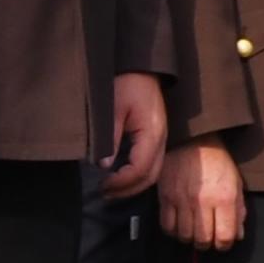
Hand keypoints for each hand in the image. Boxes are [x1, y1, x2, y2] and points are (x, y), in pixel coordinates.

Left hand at [100, 71, 167, 198]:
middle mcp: (160, 140)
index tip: (103, 184)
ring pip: (152, 173)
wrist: (141, 69)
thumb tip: (103, 165)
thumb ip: (110, 139)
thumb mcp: (113, 110)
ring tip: (110, 189)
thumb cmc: (126, 84)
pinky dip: (136, 175)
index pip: (140, 169)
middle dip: (127, 190)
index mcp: (152, 134)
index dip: (121, 182)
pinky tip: (120, 177)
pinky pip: (151, 164)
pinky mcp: (156, 138)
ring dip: (132, 185)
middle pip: (150, 177)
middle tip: (105, 193)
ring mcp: (160, 140)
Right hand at [158, 137, 243, 249]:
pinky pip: (167, 226)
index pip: (225, 236)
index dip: (225, 245)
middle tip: (207, 238)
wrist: (192, 140)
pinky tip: (179, 225)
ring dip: (189, 238)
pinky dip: (173, 231)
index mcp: (224, 197)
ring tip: (192, 231)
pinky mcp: (165, 197)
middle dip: (207, 244)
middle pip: (203, 240)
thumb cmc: (217, 162)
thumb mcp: (236, 183)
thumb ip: (239, 210)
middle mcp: (203, 202)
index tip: (222, 242)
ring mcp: (182, 200)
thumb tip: (237, 236)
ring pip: (184, 236)